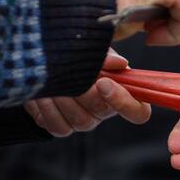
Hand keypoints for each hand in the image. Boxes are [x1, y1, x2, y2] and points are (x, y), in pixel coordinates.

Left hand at [25, 50, 150, 136]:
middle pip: (103, 111)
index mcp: (120, 93)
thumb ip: (106, 56)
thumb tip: (120, 63)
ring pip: (81, 120)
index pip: (139, 112)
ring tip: (51, 79)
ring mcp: (85, 122)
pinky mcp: (63, 128)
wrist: (41, 65)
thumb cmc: (74, 56)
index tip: (103, 82)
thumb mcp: (91, 51)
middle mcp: (105, 111)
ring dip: (64, 97)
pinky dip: (47, 109)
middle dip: (84, 91)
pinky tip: (43, 93)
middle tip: (70, 74)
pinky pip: (59, 127)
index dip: (125, 102)